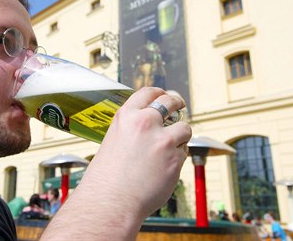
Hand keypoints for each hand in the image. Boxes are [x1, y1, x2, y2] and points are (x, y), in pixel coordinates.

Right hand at [90, 87, 190, 217]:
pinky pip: (184, 151)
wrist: (111, 201)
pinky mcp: (175, 158)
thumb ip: (133, 129)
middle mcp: (145, 123)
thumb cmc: (108, 177)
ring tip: (167, 150)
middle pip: (171, 101)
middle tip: (180, 106)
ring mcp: (162, 139)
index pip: (149, 92)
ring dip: (180, 136)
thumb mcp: (115, 140)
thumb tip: (155, 124)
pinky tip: (163, 169)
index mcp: (126, 116)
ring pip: (184, 128)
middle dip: (178, 102)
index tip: (166, 95)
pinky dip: (178, 157)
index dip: (160, 92)